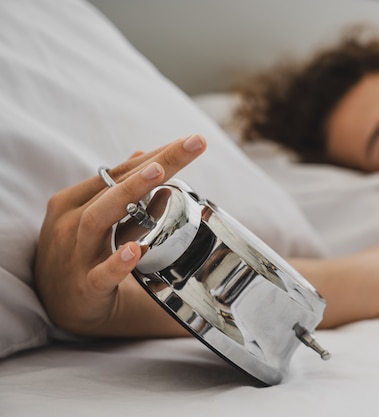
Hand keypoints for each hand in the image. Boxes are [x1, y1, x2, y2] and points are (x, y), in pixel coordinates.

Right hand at [34, 134, 206, 336]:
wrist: (58, 305)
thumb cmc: (80, 253)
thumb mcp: (94, 217)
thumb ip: (117, 189)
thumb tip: (144, 156)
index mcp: (75, 201)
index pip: (120, 172)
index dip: (156, 154)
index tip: (192, 141)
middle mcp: (70, 222)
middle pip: (114, 188)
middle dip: (155, 164)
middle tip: (191, 145)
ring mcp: (75, 254)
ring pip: (98, 220)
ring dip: (128, 195)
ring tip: (159, 174)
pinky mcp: (84, 288)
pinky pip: (100, 275)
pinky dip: (118, 263)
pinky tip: (136, 250)